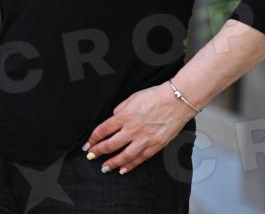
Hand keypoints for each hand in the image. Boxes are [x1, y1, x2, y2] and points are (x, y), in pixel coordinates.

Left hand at [81, 82, 196, 174]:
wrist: (177, 101)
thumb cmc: (155, 96)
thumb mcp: (131, 98)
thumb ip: (120, 110)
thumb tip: (113, 118)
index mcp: (124, 116)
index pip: (103, 130)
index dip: (93, 139)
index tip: (87, 144)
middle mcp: (132, 129)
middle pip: (111, 145)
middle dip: (98, 152)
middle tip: (91, 156)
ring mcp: (144, 139)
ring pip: (124, 156)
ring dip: (112, 163)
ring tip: (104, 168)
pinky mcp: (155, 145)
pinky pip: (140, 158)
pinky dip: (131, 166)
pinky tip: (123, 169)